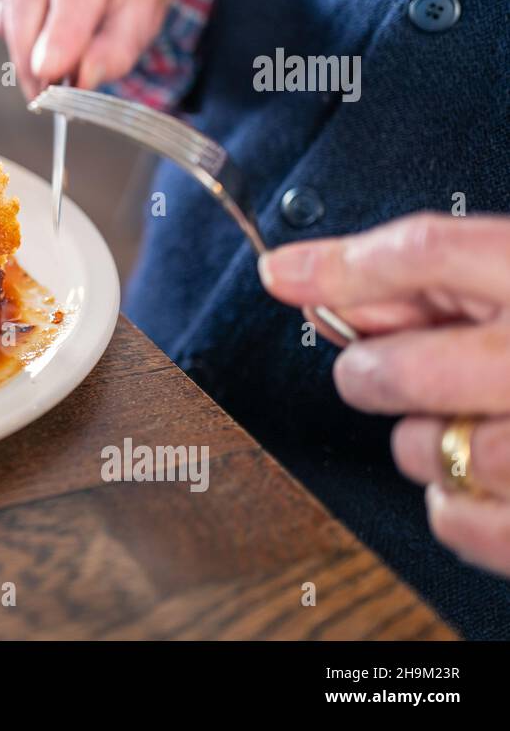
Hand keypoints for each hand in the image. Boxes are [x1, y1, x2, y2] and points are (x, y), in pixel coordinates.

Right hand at [0, 0, 174, 97]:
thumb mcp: (140, 23)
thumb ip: (113, 54)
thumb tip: (80, 80)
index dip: (58, 35)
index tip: (47, 73)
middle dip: (28, 58)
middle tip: (41, 96)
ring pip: (3, 10)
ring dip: (22, 46)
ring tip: (53, 46)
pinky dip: (8, 29)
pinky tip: (36, 19)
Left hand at [259, 213, 509, 575]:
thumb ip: (434, 277)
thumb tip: (303, 275)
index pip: (427, 254)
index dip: (342, 265)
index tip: (285, 274)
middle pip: (399, 368)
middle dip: (373, 371)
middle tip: (390, 371)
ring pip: (423, 450)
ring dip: (428, 441)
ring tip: (481, 423)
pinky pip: (456, 519)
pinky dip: (457, 503)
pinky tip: (493, 476)